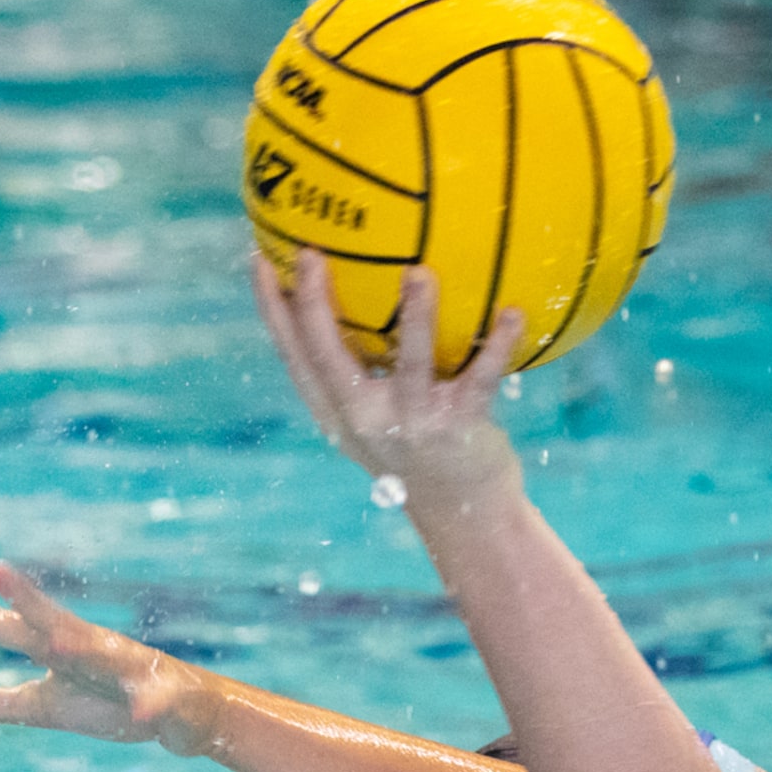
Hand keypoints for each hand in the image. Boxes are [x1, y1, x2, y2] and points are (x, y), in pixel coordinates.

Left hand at [0, 562, 222, 755]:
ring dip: (79, 649)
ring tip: (56, 644)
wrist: (183, 712)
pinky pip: (153, 703)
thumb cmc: (106, 703)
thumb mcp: (41, 707)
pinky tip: (142, 713)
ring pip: (100, 655)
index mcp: (53, 647)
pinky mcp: (159, 698)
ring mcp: (124, 670)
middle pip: (49, 623)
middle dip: (27, 601)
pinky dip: (148, 706)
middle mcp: (86, 648)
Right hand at [251, 250, 526, 502]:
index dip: (270, 310)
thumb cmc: (421, 454)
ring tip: (420, 272)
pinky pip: (481, 379)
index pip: (293, 355)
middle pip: (327, 356)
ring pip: (411, 363)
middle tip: (310, 253)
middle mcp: (366, 419)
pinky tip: (513, 311)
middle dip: (312, 304)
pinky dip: (498, 345)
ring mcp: (413, 424)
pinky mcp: (460, 429)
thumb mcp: (378, 421)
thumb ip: (361, 374)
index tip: (258, 258)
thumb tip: (361, 300)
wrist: (466, 517)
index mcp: (338, 413)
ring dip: (417, 316)